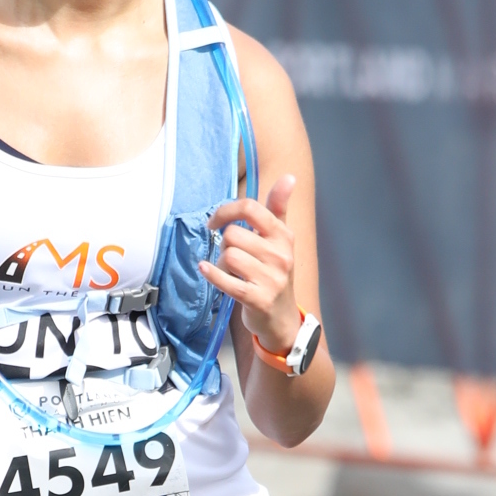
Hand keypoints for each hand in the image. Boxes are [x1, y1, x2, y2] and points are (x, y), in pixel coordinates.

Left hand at [200, 173, 301, 354]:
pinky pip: (227, 282)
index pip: (251, 208)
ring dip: (220, 264)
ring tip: (229, 271)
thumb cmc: (274, 274)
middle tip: (229, 256)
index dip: (226, 211)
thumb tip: (289, 177)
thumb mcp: (281, 240)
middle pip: (233, 234)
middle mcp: (281, 255)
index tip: (214, 222)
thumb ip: (279, 208)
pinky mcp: (258, 299)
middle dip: (224, 244)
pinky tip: (205, 270)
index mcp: (283, 236)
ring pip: (229, 255)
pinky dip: (212, 275)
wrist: (282, 318)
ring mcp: (271, 278)